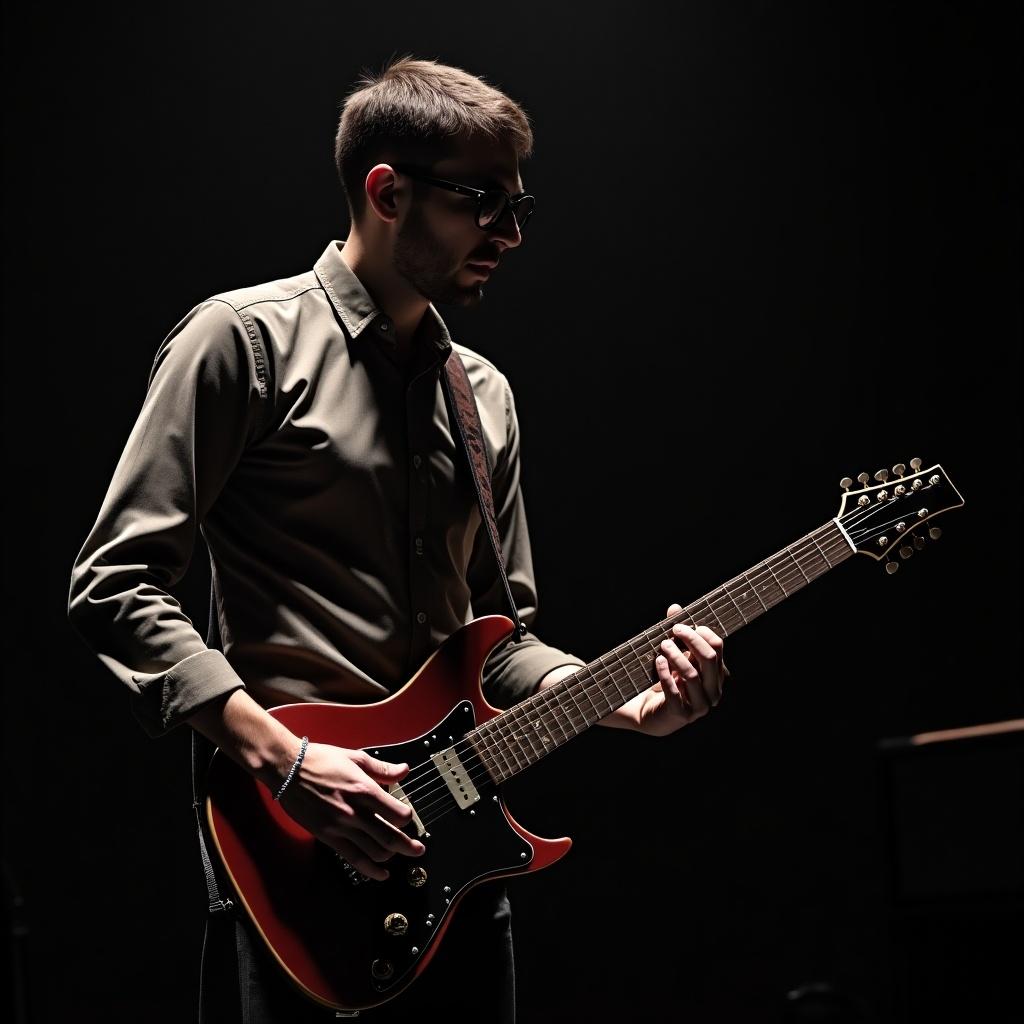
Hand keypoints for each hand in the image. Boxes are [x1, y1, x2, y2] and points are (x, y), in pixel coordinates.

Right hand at [277, 742, 425, 880]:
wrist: (287, 769)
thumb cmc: (319, 760)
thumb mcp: (355, 757)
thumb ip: (382, 768)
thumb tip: (404, 771)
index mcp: (363, 789)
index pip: (397, 814)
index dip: (407, 817)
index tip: (408, 816)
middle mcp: (354, 811)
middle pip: (390, 837)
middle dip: (409, 846)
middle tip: (419, 849)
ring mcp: (340, 827)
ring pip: (374, 851)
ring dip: (392, 856)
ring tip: (401, 856)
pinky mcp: (328, 837)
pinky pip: (354, 859)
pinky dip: (371, 870)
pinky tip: (381, 873)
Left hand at [613, 602, 728, 736]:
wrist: (649, 711)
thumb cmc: (665, 679)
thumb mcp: (673, 655)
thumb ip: (676, 634)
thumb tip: (675, 608)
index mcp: (716, 674)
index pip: (717, 648)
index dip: (701, 633)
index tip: (680, 625)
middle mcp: (713, 691)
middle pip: (710, 659)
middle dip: (691, 641)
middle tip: (673, 631)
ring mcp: (699, 706)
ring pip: (692, 675)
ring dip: (676, 656)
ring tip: (663, 646)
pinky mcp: (681, 716)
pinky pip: (675, 693)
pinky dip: (666, 675)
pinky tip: (659, 662)